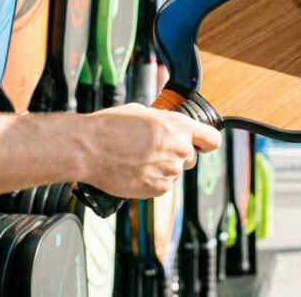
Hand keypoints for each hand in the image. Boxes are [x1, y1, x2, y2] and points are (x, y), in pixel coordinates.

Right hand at [80, 104, 221, 198]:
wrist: (88, 148)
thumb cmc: (110, 126)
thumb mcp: (143, 112)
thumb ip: (164, 121)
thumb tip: (168, 126)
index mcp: (179, 126)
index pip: (212, 139)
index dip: (205, 142)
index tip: (199, 143)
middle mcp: (180, 149)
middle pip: (191, 157)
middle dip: (177, 154)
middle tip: (153, 150)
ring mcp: (170, 171)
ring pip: (174, 172)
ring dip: (162, 168)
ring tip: (137, 159)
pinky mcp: (158, 189)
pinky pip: (162, 185)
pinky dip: (151, 180)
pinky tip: (134, 170)